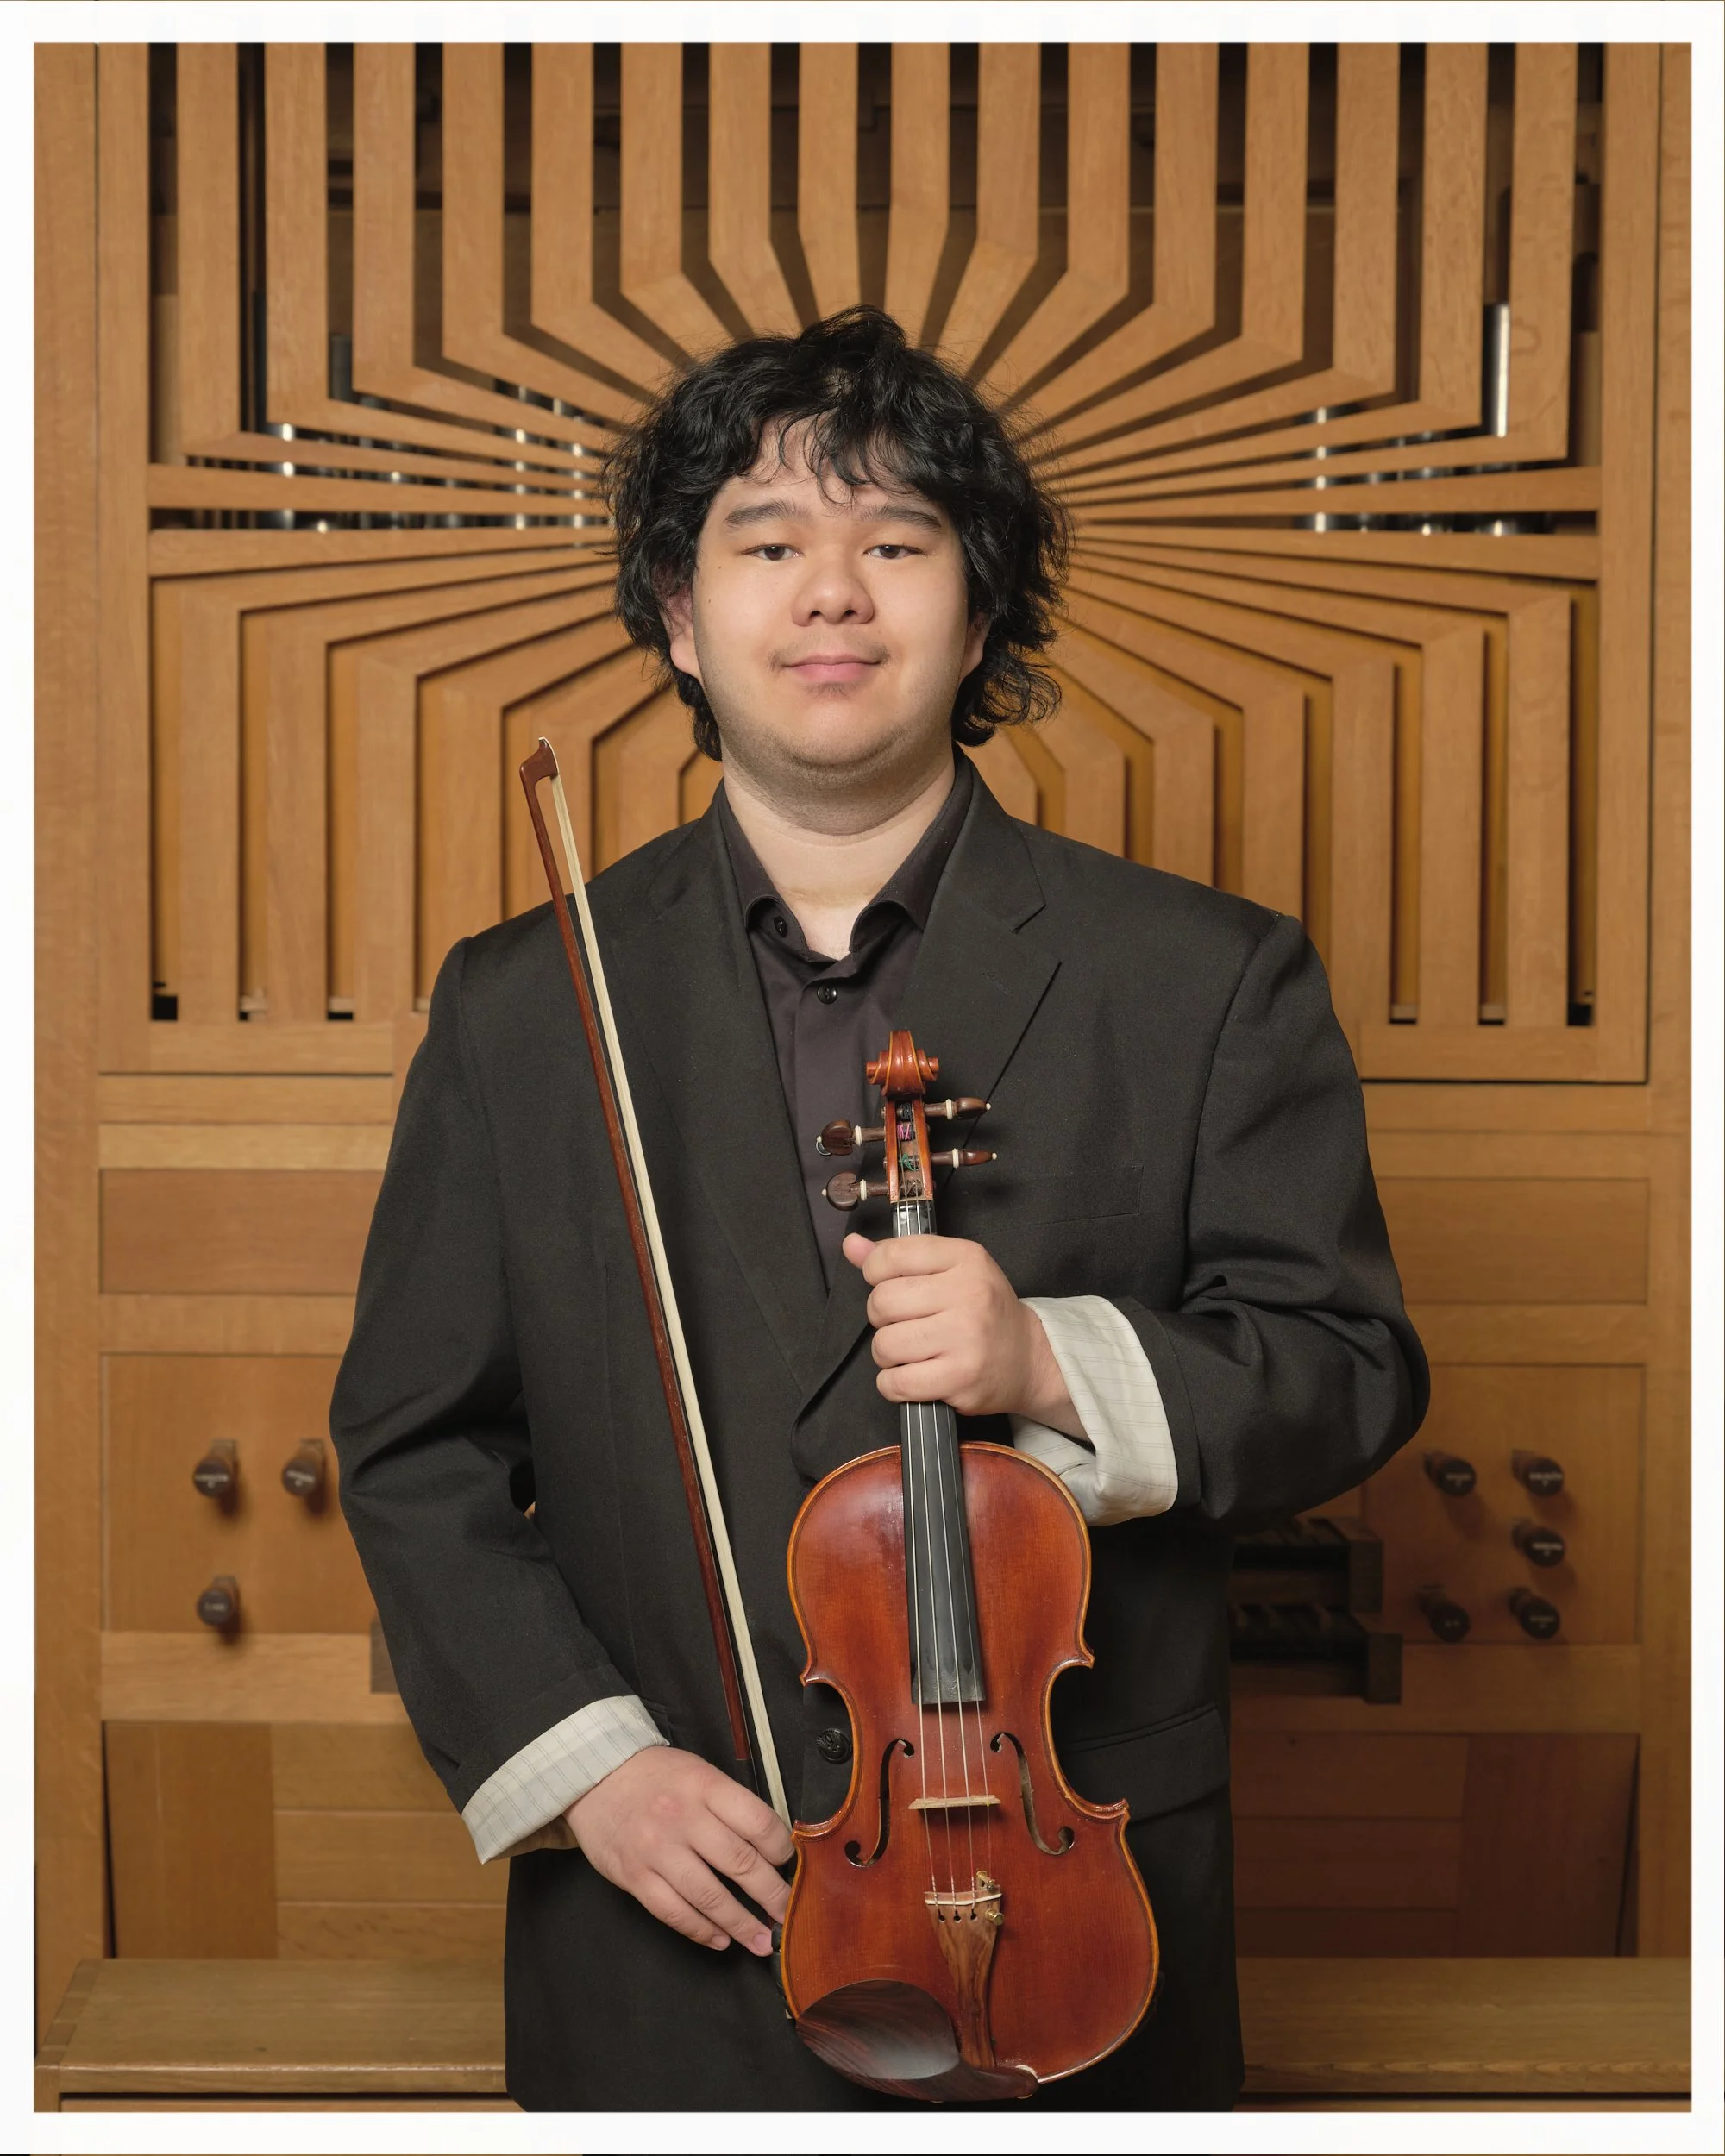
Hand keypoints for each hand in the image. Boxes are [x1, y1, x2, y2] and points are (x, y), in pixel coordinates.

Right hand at [563, 1746, 791, 1954]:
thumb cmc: (657, 1775)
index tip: (790, 1866)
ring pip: (709, 1896)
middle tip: (787, 1915)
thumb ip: (731, 1804)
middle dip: (771, 1896)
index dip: (781, 1850)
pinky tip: (720, 1940)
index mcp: (706, 1787)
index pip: (758, 1823)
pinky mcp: (634, 1876)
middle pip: (740, 1864)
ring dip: (741, 1925)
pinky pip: (674, 1912)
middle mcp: (683, 1818)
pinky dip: (701, 1931)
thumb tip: (769, 1845)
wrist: (596, 1775)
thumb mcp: (699, 1772)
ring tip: (761, 1941)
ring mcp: (657, 1850)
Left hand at [842, 1231, 1084, 1438]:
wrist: (1029, 1357)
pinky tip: (913, 1375)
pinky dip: (893, 1384)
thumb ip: (899, 1256)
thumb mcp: (952, 1269)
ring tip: (911, 1351)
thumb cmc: (984, 1310)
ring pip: (885, 1344)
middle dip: (882, 1317)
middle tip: (905, 1323)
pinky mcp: (959, 1378)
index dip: (876, 1273)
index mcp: (965, 1258)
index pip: (891, 1256)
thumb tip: (852, 1246)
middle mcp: (968, 1294)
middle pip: (882, 1302)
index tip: (890, 1284)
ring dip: (888, 1353)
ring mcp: (965, 1338)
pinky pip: (896, 1382)